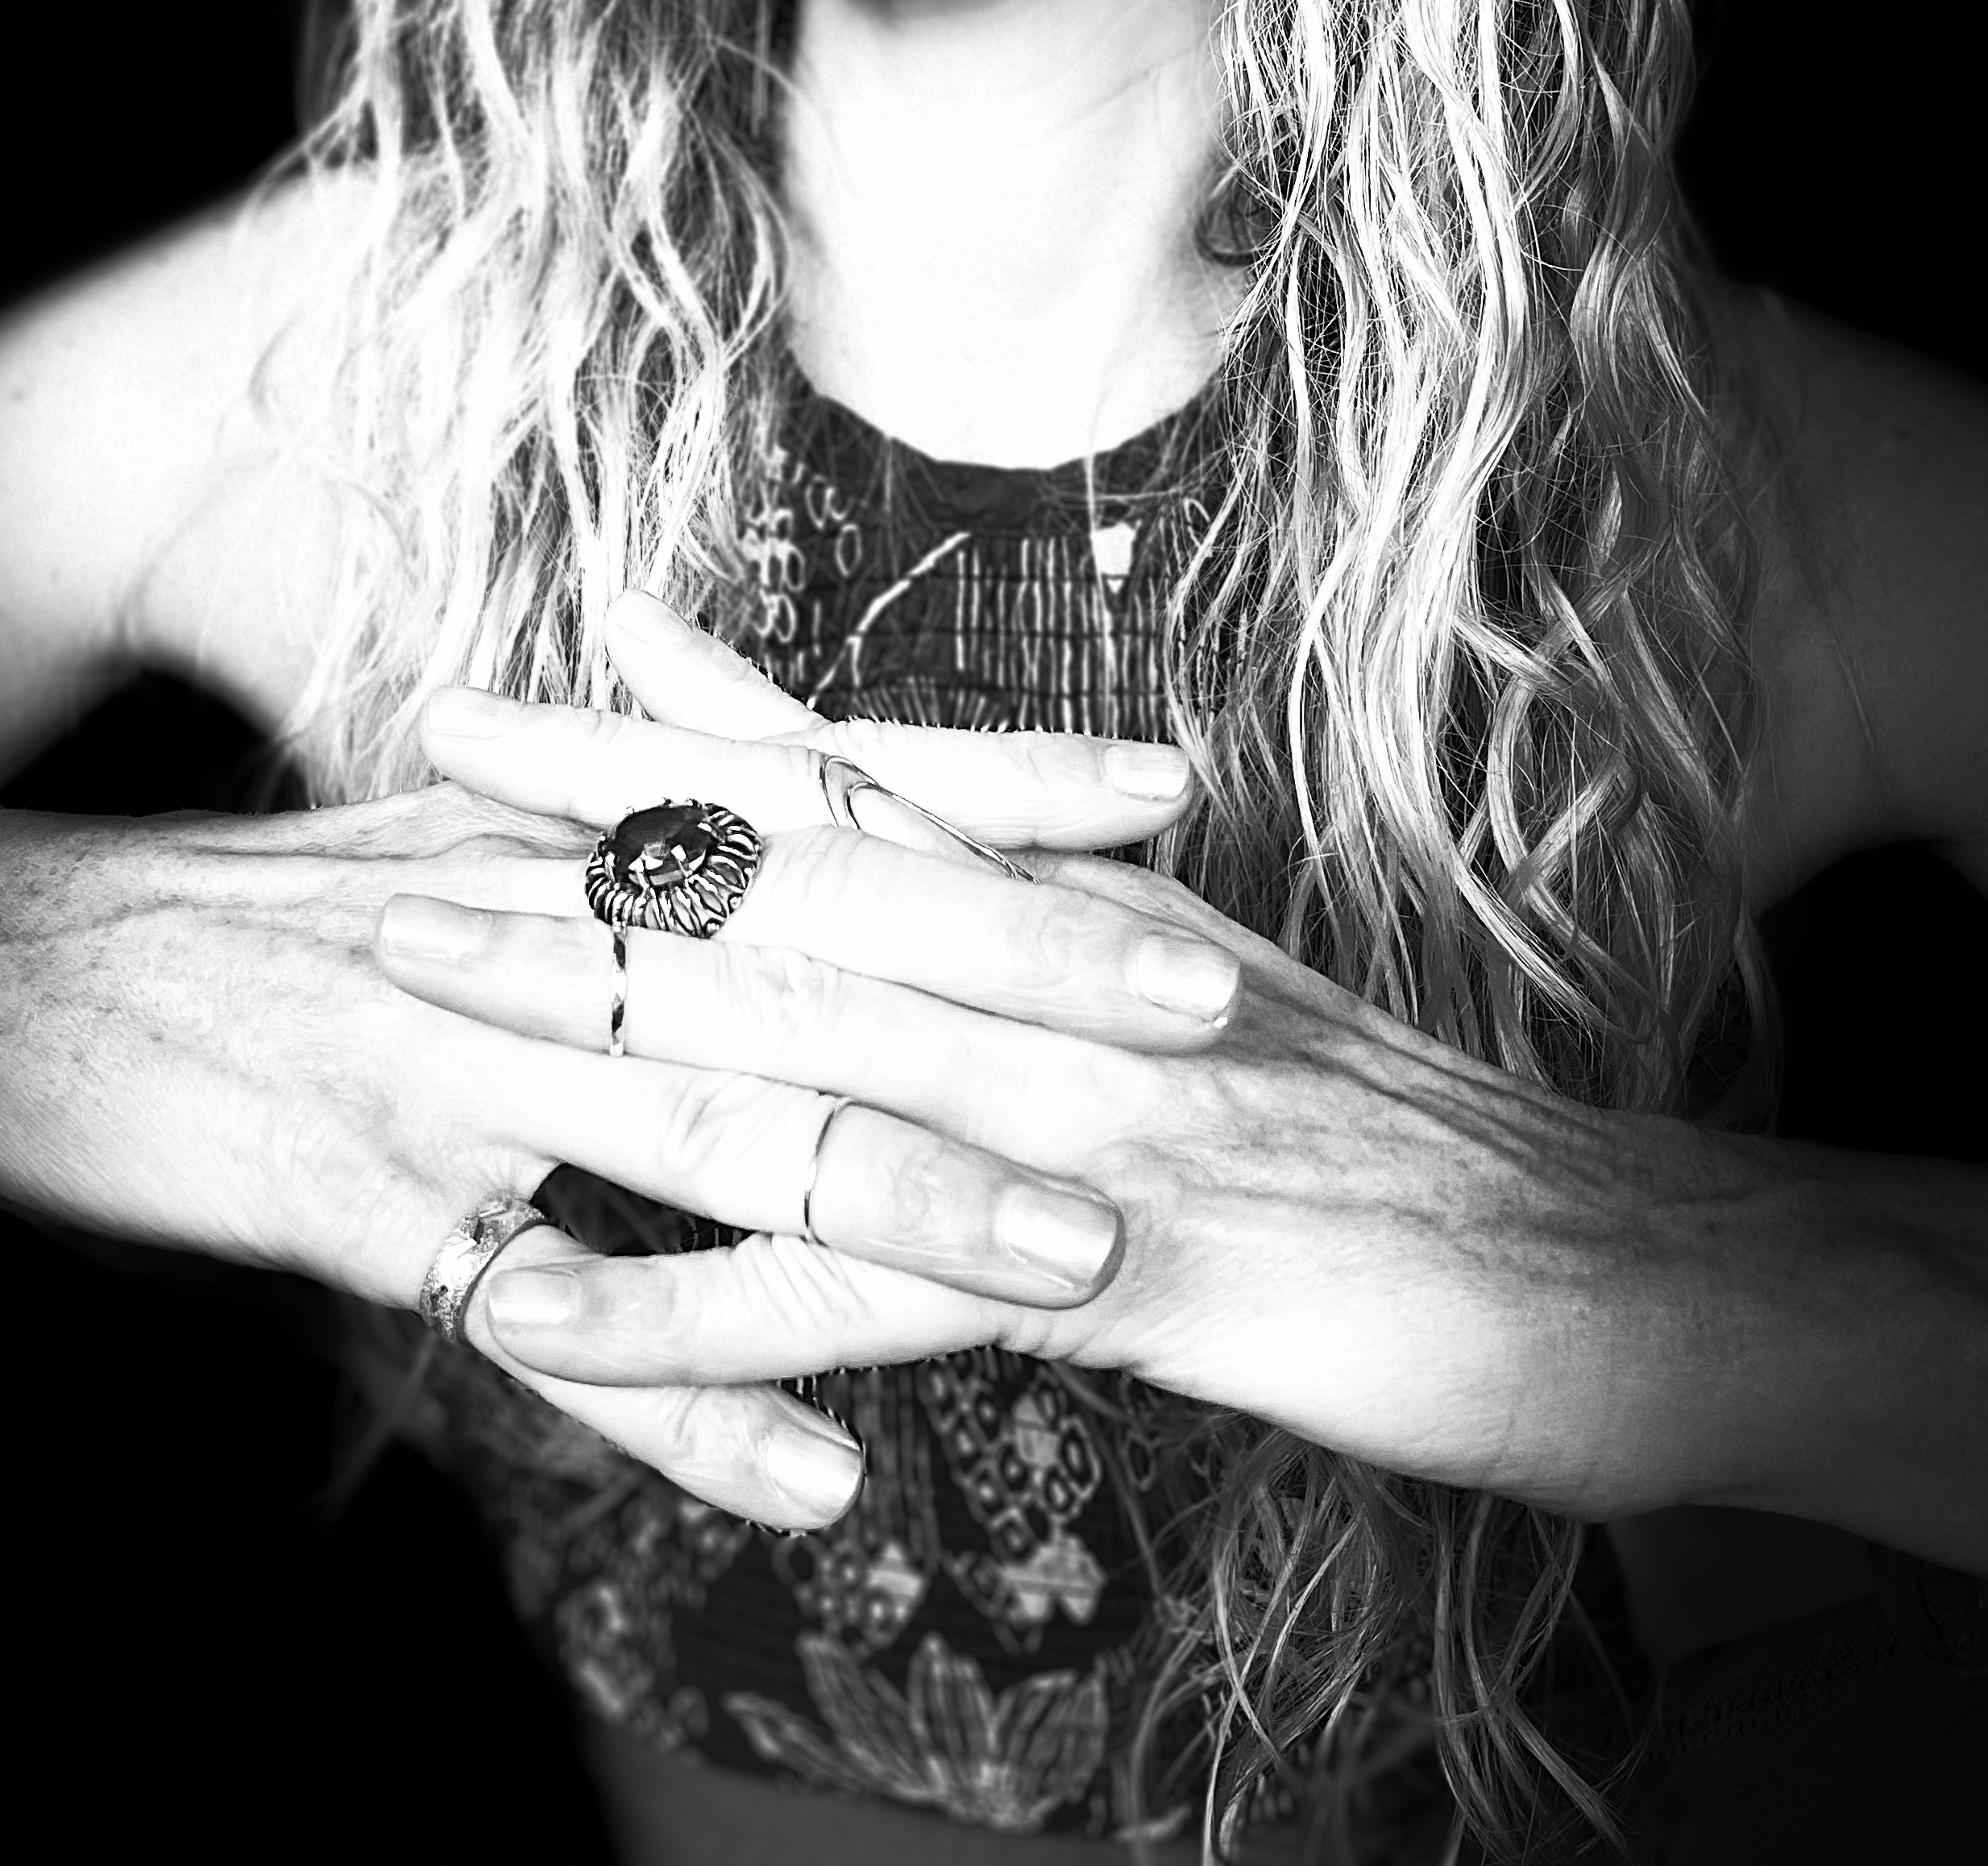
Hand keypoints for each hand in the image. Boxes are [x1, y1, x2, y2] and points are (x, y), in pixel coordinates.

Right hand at [0, 722, 1198, 1532]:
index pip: (821, 776)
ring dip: (902, 1197)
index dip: (998, 781)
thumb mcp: (455, 822)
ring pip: (711, 1125)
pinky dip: (688, 1411)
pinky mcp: (376, 1206)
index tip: (1170, 789)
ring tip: (1076, 1261)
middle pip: (808, 940)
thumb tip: (768, 745)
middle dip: (1016, 976)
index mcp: (567, 818)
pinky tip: (818, 1486)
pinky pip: (554, 1327)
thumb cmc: (276, 902)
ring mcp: (459, 1057)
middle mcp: (532, 913)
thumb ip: (624, 796)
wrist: (17, 968)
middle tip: (1204, 1016)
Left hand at [381, 589, 1721, 1521]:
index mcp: (1075, 902)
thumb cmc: (1377, 1130)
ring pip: (780, 1046)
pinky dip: (669, 1306)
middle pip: (779, 880)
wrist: (1584, 1264)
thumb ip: (1042, 898)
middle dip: (580, 817)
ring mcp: (1065, 1113)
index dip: (662, 726)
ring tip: (402, 981)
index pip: (838, 788)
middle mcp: (1055, 974)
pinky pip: (839, 1294)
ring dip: (579, 1013)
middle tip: (404, 754)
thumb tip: (898, 829)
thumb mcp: (1199, 977)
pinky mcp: (1093, 1271)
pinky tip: (523, 1309)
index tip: (511, 678)